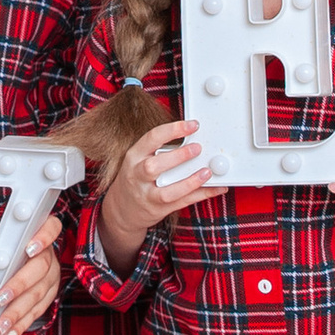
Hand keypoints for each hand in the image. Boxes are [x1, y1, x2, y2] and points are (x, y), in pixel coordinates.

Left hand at [0, 215, 62, 334]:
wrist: (18, 258)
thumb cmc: (2, 248)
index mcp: (39, 234)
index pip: (51, 228)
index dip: (43, 238)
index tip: (29, 249)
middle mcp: (49, 255)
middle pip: (40, 268)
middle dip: (19, 285)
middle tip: (0, 298)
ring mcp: (52, 276)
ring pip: (39, 294)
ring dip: (18, 311)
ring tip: (1, 324)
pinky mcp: (50, 295)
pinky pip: (38, 311)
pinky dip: (22, 323)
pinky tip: (10, 332)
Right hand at [96, 117, 222, 269]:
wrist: (120, 210)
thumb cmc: (135, 178)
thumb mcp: (138, 159)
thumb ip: (160, 149)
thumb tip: (192, 138)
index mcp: (134, 156)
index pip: (152, 138)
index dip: (173, 130)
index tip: (193, 125)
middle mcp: (137, 175)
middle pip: (153, 166)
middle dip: (178, 156)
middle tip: (198, 148)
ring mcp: (146, 195)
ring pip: (167, 191)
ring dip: (189, 182)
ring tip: (206, 172)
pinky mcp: (158, 210)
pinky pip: (182, 202)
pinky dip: (200, 195)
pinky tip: (214, 188)